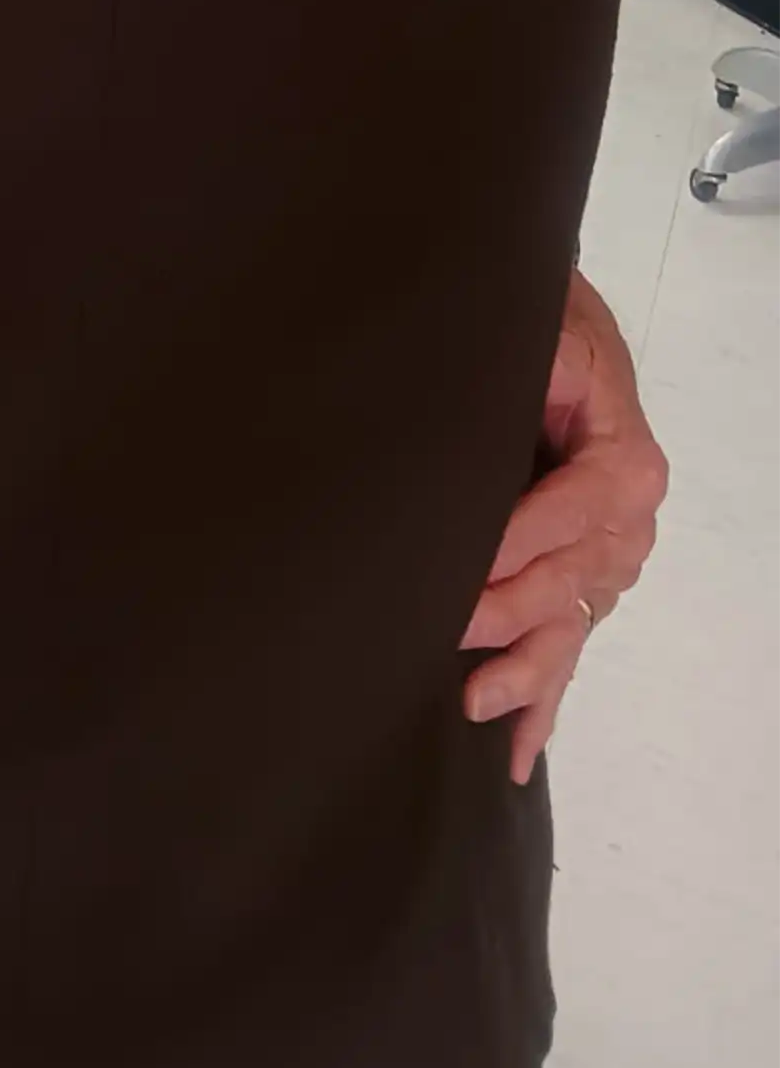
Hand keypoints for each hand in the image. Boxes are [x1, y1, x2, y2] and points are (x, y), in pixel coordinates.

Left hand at [462, 269, 667, 782]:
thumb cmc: (546, 320)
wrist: (554, 318)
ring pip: (567, 624)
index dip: (515, 545)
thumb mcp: (545, 335)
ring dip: (525, 671)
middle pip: (568, 580)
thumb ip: (522, 382)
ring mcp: (606, 554)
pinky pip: (568, 642)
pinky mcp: (581, 575)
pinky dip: (545, 697)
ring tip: (476, 704)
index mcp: (623, 460)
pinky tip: (517, 749)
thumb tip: (461, 429)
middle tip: (442, 630)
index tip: (456, 571)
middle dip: (506, 613)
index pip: (571, 514)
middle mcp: (626, 517)